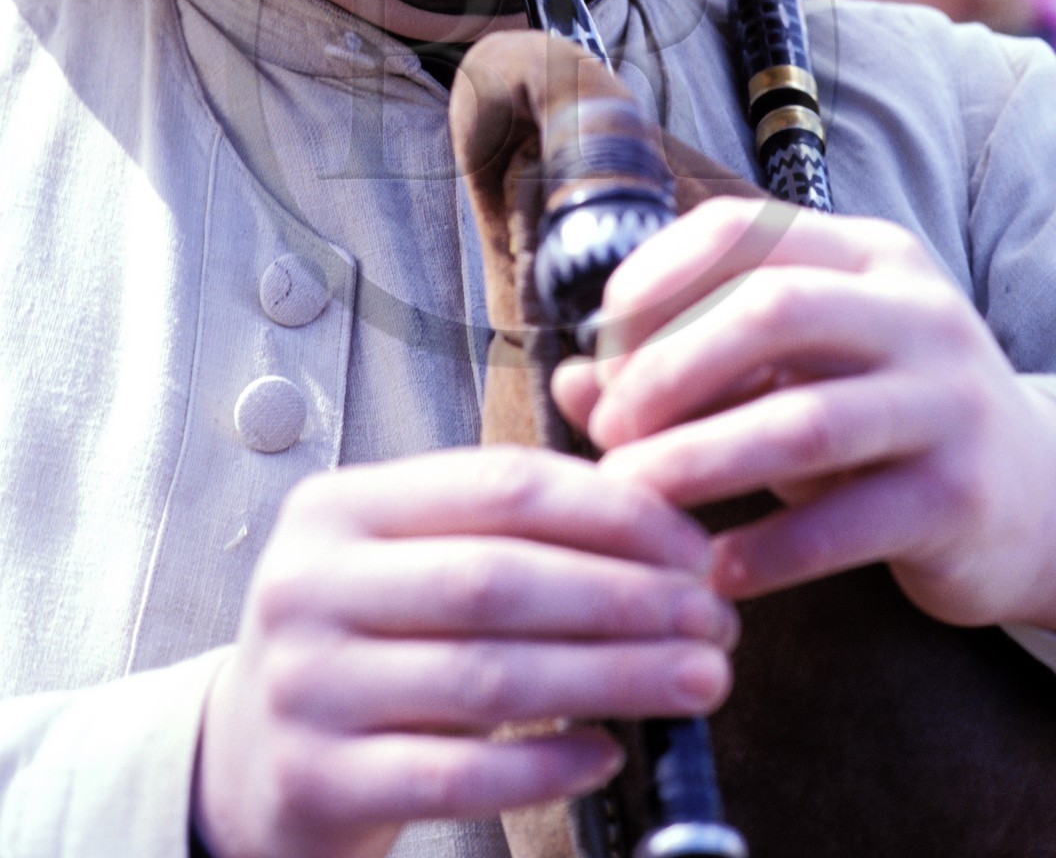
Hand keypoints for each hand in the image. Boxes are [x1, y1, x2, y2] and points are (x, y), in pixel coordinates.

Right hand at [193, 446, 736, 857]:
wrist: (246, 756)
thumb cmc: (360, 640)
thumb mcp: (402, 556)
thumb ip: (499, 518)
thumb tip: (655, 505)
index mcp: (342, 506)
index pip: (500, 485)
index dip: (612, 511)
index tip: (692, 544)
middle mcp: (312, 584)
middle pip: (501, 579)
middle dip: (627, 598)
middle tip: (713, 618)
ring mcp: (307, 685)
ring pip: (489, 676)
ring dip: (614, 677)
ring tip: (697, 681)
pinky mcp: (318, 781)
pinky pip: (458, 776)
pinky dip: (546, 765)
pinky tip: (607, 750)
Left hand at [551, 197, 1055, 629]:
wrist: (1033, 499)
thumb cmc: (879, 420)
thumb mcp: (793, 372)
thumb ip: (687, 366)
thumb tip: (566, 384)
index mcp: (864, 256)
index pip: (740, 230)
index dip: (653, 282)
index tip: (600, 351)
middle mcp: (914, 312)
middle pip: (771, 310)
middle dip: (669, 368)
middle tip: (609, 429)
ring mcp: (947, 401)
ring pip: (805, 420)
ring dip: (698, 459)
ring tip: (632, 496)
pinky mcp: (960, 496)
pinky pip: (846, 524)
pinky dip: (766, 551)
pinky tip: (712, 570)